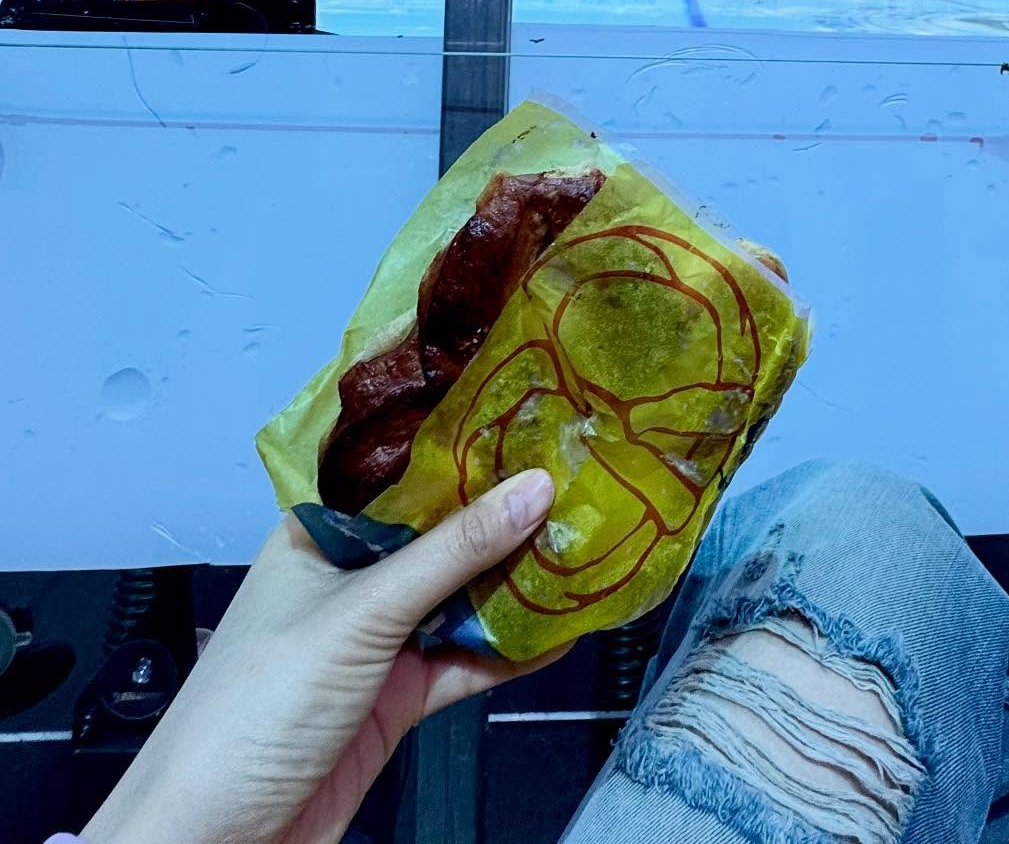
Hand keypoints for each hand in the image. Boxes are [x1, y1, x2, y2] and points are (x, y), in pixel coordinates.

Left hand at [86, 468, 562, 843]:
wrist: (215, 843)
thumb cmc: (252, 710)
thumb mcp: (360, 615)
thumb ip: (451, 553)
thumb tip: (531, 488)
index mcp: (319, 533)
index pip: (399, 471)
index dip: (462, 443)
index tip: (531, 414)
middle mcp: (349, 578)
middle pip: (439, 534)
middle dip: (504, 512)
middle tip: (579, 477)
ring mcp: (375, 640)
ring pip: (459, 596)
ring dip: (516, 581)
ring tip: (586, 544)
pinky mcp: (396, 698)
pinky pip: (464, 661)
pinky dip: (510, 651)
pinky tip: (561, 630)